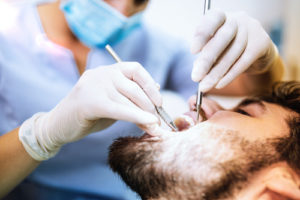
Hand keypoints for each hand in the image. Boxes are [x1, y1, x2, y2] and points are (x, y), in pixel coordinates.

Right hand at [19, 62, 161, 159]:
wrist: (58, 126)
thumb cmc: (89, 115)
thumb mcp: (113, 102)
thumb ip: (130, 96)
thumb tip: (157, 90)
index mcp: (108, 70)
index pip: (136, 69)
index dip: (150, 85)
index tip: (159, 102)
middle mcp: (102, 73)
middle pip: (134, 87)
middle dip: (150, 106)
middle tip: (158, 122)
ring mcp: (94, 85)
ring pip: (128, 100)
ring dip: (145, 116)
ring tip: (154, 129)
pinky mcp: (88, 101)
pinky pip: (118, 109)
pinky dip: (136, 117)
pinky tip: (148, 124)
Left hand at [191, 10, 277, 91]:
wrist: (256, 52)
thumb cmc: (227, 48)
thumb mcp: (214, 49)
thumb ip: (205, 55)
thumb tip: (197, 69)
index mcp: (221, 16)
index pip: (212, 19)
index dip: (202, 34)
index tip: (193, 51)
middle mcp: (237, 18)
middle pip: (223, 38)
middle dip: (207, 60)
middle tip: (195, 77)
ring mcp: (251, 29)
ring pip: (233, 53)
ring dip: (217, 73)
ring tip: (205, 86)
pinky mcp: (261, 43)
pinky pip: (244, 61)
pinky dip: (230, 75)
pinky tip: (219, 84)